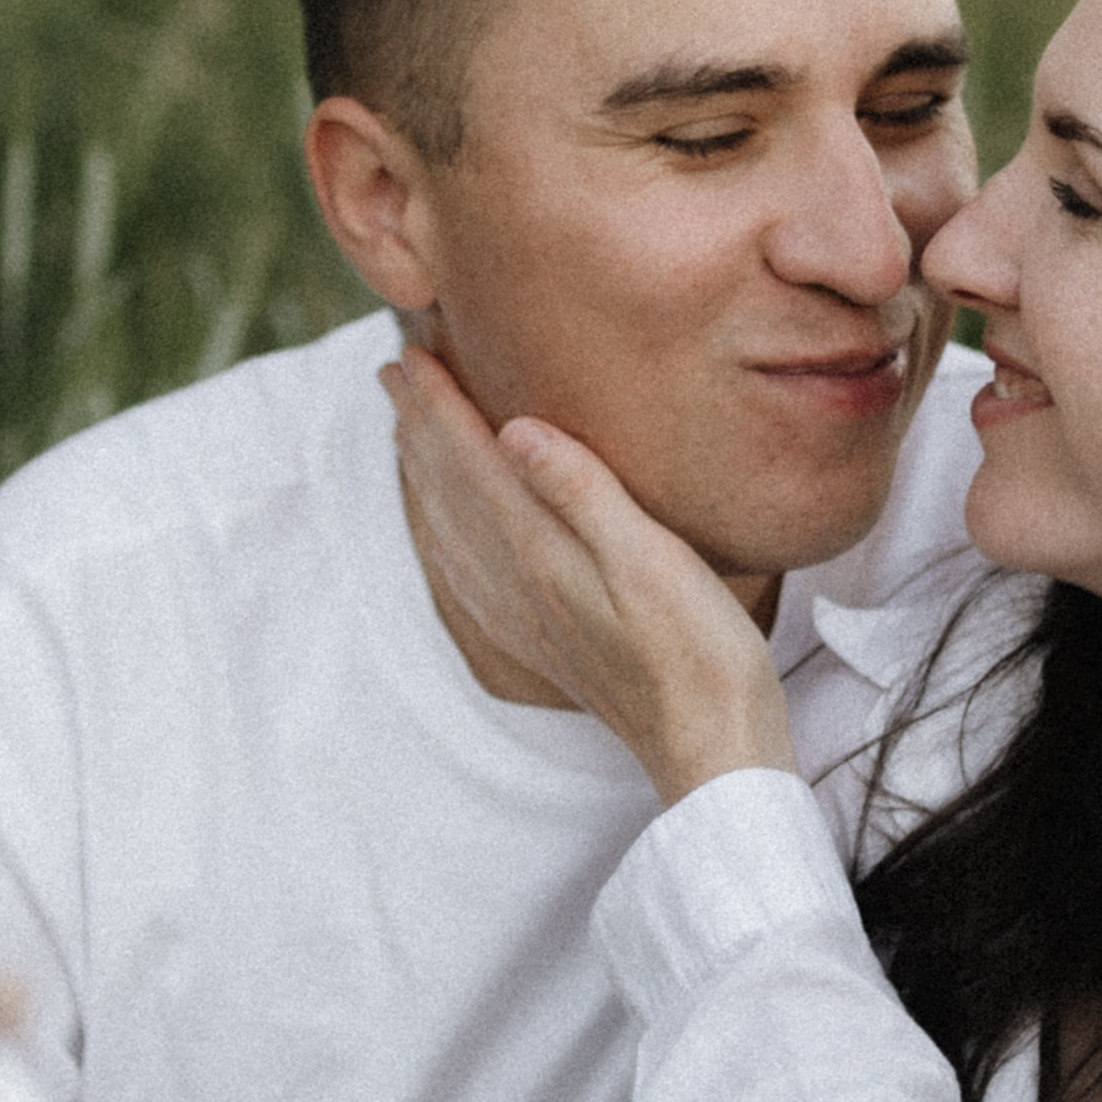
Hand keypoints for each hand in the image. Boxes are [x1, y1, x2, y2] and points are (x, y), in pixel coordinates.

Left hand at [381, 346, 797, 804]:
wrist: (711, 746)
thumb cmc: (699, 651)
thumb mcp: (651, 558)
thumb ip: (582, 492)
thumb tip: (515, 429)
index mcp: (542, 553)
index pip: (474, 462)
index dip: (440, 405)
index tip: (409, 355)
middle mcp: (521, 585)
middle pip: (452, 492)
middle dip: (420, 428)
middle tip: (390, 374)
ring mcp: (529, 618)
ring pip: (456, 533)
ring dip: (426, 478)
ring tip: (406, 435)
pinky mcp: (547, 643)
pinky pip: (472, 579)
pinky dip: (447, 541)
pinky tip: (449, 536)